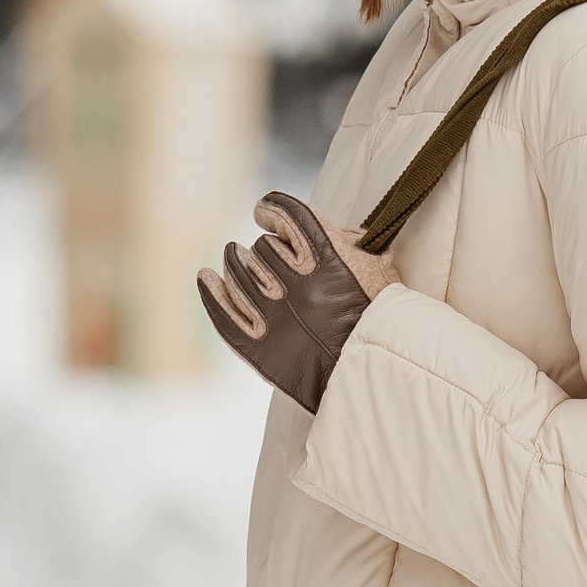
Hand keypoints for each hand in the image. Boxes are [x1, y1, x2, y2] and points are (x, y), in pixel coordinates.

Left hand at [198, 199, 397, 412]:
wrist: (372, 377)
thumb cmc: (379, 321)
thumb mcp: (379, 270)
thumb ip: (352, 243)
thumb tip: (333, 228)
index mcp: (328, 255)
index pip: (285, 213)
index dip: (270, 209)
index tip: (264, 212)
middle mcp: (296, 280)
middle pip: (261, 246)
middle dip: (262, 246)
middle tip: (264, 255)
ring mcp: (273, 312)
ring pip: (238, 271)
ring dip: (235, 262)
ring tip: (235, 259)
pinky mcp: (258, 344)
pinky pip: (223, 309)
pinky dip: (211, 290)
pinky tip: (206, 277)